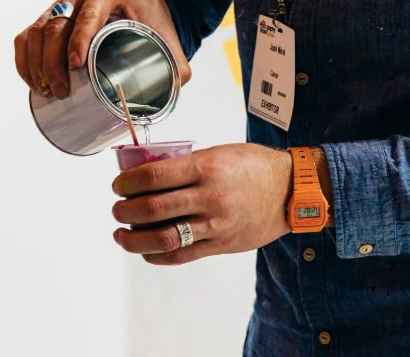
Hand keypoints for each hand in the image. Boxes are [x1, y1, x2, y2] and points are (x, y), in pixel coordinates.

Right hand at [14, 0, 189, 98]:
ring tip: (49, 92)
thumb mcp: (166, 33)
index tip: (76, 65)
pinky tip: (32, 82)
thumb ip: (176, 61)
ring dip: (37, 64)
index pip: (88, 13)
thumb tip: (177, 86)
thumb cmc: (150, 15)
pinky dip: (24, 60)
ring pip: (37, 32)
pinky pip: (26, 37)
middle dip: (54, 61)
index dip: (78, 39)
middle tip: (63, 91)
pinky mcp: (47, 17)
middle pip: (55, 26)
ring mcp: (59, 4)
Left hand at [110, 144, 293, 264]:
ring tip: (122, 234)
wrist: (292, 191)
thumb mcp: (219, 153)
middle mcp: (209, 197)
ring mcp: (215, 224)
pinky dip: (156, 255)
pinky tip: (145, 249)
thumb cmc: (254, 167)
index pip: (153, 177)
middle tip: (118, 208)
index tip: (118, 185)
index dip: (127, 182)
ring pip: (162, 239)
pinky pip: (181, 256)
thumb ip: (186, 164)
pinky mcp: (221, 245)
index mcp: (206, 168)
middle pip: (151, 209)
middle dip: (124, 211)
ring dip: (133, 239)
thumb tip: (147, 174)